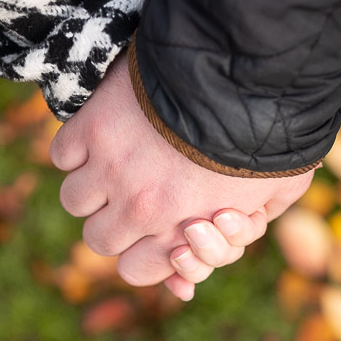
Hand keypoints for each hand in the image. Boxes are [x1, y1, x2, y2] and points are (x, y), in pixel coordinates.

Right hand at [50, 51, 312, 296]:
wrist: (241, 70)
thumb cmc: (268, 131)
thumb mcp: (278, 190)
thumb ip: (252, 220)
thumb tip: (226, 231)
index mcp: (179, 232)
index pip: (133, 271)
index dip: (139, 253)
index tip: (148, 231)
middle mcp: (137, 209)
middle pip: (98, 239)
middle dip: (113, 221)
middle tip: (130, 196)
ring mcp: (109, 168)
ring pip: (74, 200)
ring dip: (91, 185)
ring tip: (113, 163)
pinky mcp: (91, 127)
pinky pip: (62, 155)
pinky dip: (76, 148)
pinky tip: (100, 135)